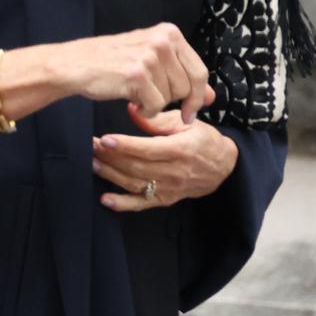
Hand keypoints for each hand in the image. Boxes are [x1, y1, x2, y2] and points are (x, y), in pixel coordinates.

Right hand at [57, 23, 214, 123]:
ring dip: (155, 103)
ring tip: (136, 92)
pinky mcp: (137, 74)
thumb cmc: (112, 63)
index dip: (198, 96)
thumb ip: (183, 75)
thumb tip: (212, 97)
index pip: (200, 71)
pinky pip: (155, 106)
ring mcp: (150, 56)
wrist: (75, 64)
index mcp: (169, 33)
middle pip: (188, 88)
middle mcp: (163, 40)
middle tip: (151, 97)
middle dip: (172, 100)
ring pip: (171, 98)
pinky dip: (144, 111)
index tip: (191, 111)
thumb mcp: (152, 60)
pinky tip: (131, 100)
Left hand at [91, 104, 237, 211]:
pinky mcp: (166, 199)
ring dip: (111, 175)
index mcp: (180, 150)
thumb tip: (132, 110)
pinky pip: (142, 205)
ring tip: (93, 163)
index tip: (105, 139)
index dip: (124, 145)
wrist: (224, 165)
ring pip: (135, 184)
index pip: (147, 149)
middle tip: (91, 145)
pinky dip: (122, 204)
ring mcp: (169, 189)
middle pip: (136, 166)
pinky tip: (105, 199)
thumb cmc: (203, 139)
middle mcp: (174, 172)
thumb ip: (158, 119)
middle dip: (111, 157)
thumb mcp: (186, 122)